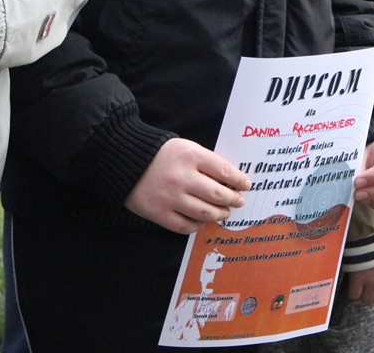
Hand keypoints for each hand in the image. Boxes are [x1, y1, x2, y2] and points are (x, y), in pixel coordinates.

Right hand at [124, 138, 250, 234]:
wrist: (127, 161)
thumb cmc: (162, 154)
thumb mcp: (186, 148)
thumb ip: (205, 162)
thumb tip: (229, 180)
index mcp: (191, 156)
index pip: (223, 171)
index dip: (238, 180)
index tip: (246, 185)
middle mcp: (182, 178)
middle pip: (216, 194)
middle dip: (232, 199)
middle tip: (239, 201)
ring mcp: (171, 198)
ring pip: (204, 212)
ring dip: (219, 214)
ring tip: (225, 212)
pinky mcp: (160, 213)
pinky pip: (186, 226)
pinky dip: (198, 225)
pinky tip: (203, 221)